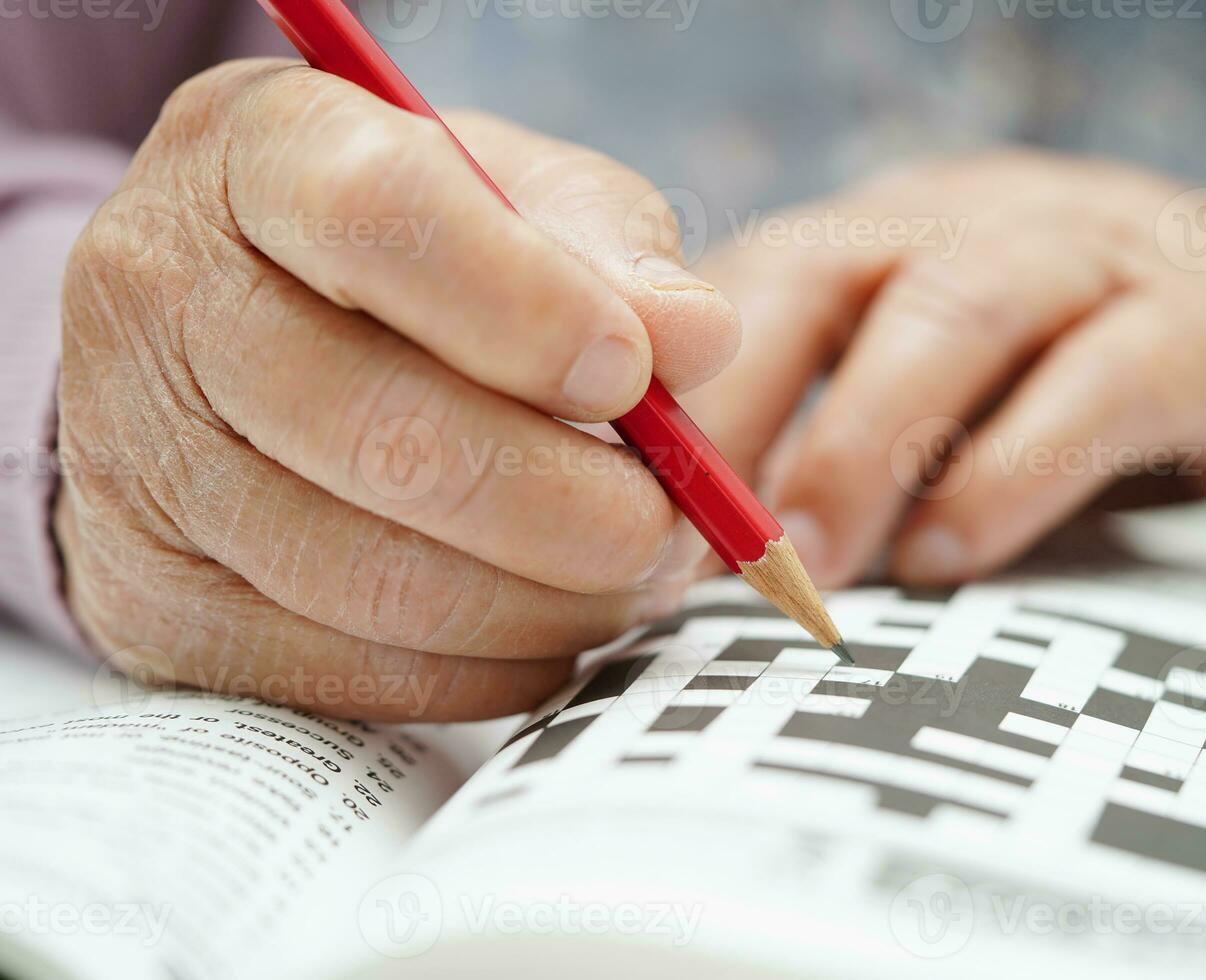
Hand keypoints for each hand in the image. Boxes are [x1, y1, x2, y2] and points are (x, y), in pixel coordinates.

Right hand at [57, 60, 738, 719]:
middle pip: (389, 435)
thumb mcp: (508, 194)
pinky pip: (356, 674)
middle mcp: (162, 298)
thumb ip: (606, 244)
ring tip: (627, 577)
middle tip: (671, 525)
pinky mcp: (155, 603)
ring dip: (548, 602)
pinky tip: (544, 622)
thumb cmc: (410, 252)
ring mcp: (138, 462)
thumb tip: (696, 340)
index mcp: (258, 154)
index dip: (530, 309)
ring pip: (377, 580)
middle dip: (575, 506)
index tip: (635, 375)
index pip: (383, 217)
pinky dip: (489, 666)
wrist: (226, 341)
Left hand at [684, 151, 1205, 586]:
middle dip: (747, 406)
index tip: (625, 512)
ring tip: (816, 561)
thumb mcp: (930, 399)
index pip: (747, 287)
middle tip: (697, 537)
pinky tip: (954, 555)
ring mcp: (1093, 258)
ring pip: (958, 313)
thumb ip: (826, 447)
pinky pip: (1101, 384)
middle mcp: (971, 224)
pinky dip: (1015, 471)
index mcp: (883, 238)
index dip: (680, 396)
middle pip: (828, 273)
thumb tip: (696, 560)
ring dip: (867, 442)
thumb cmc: (1057, 388)